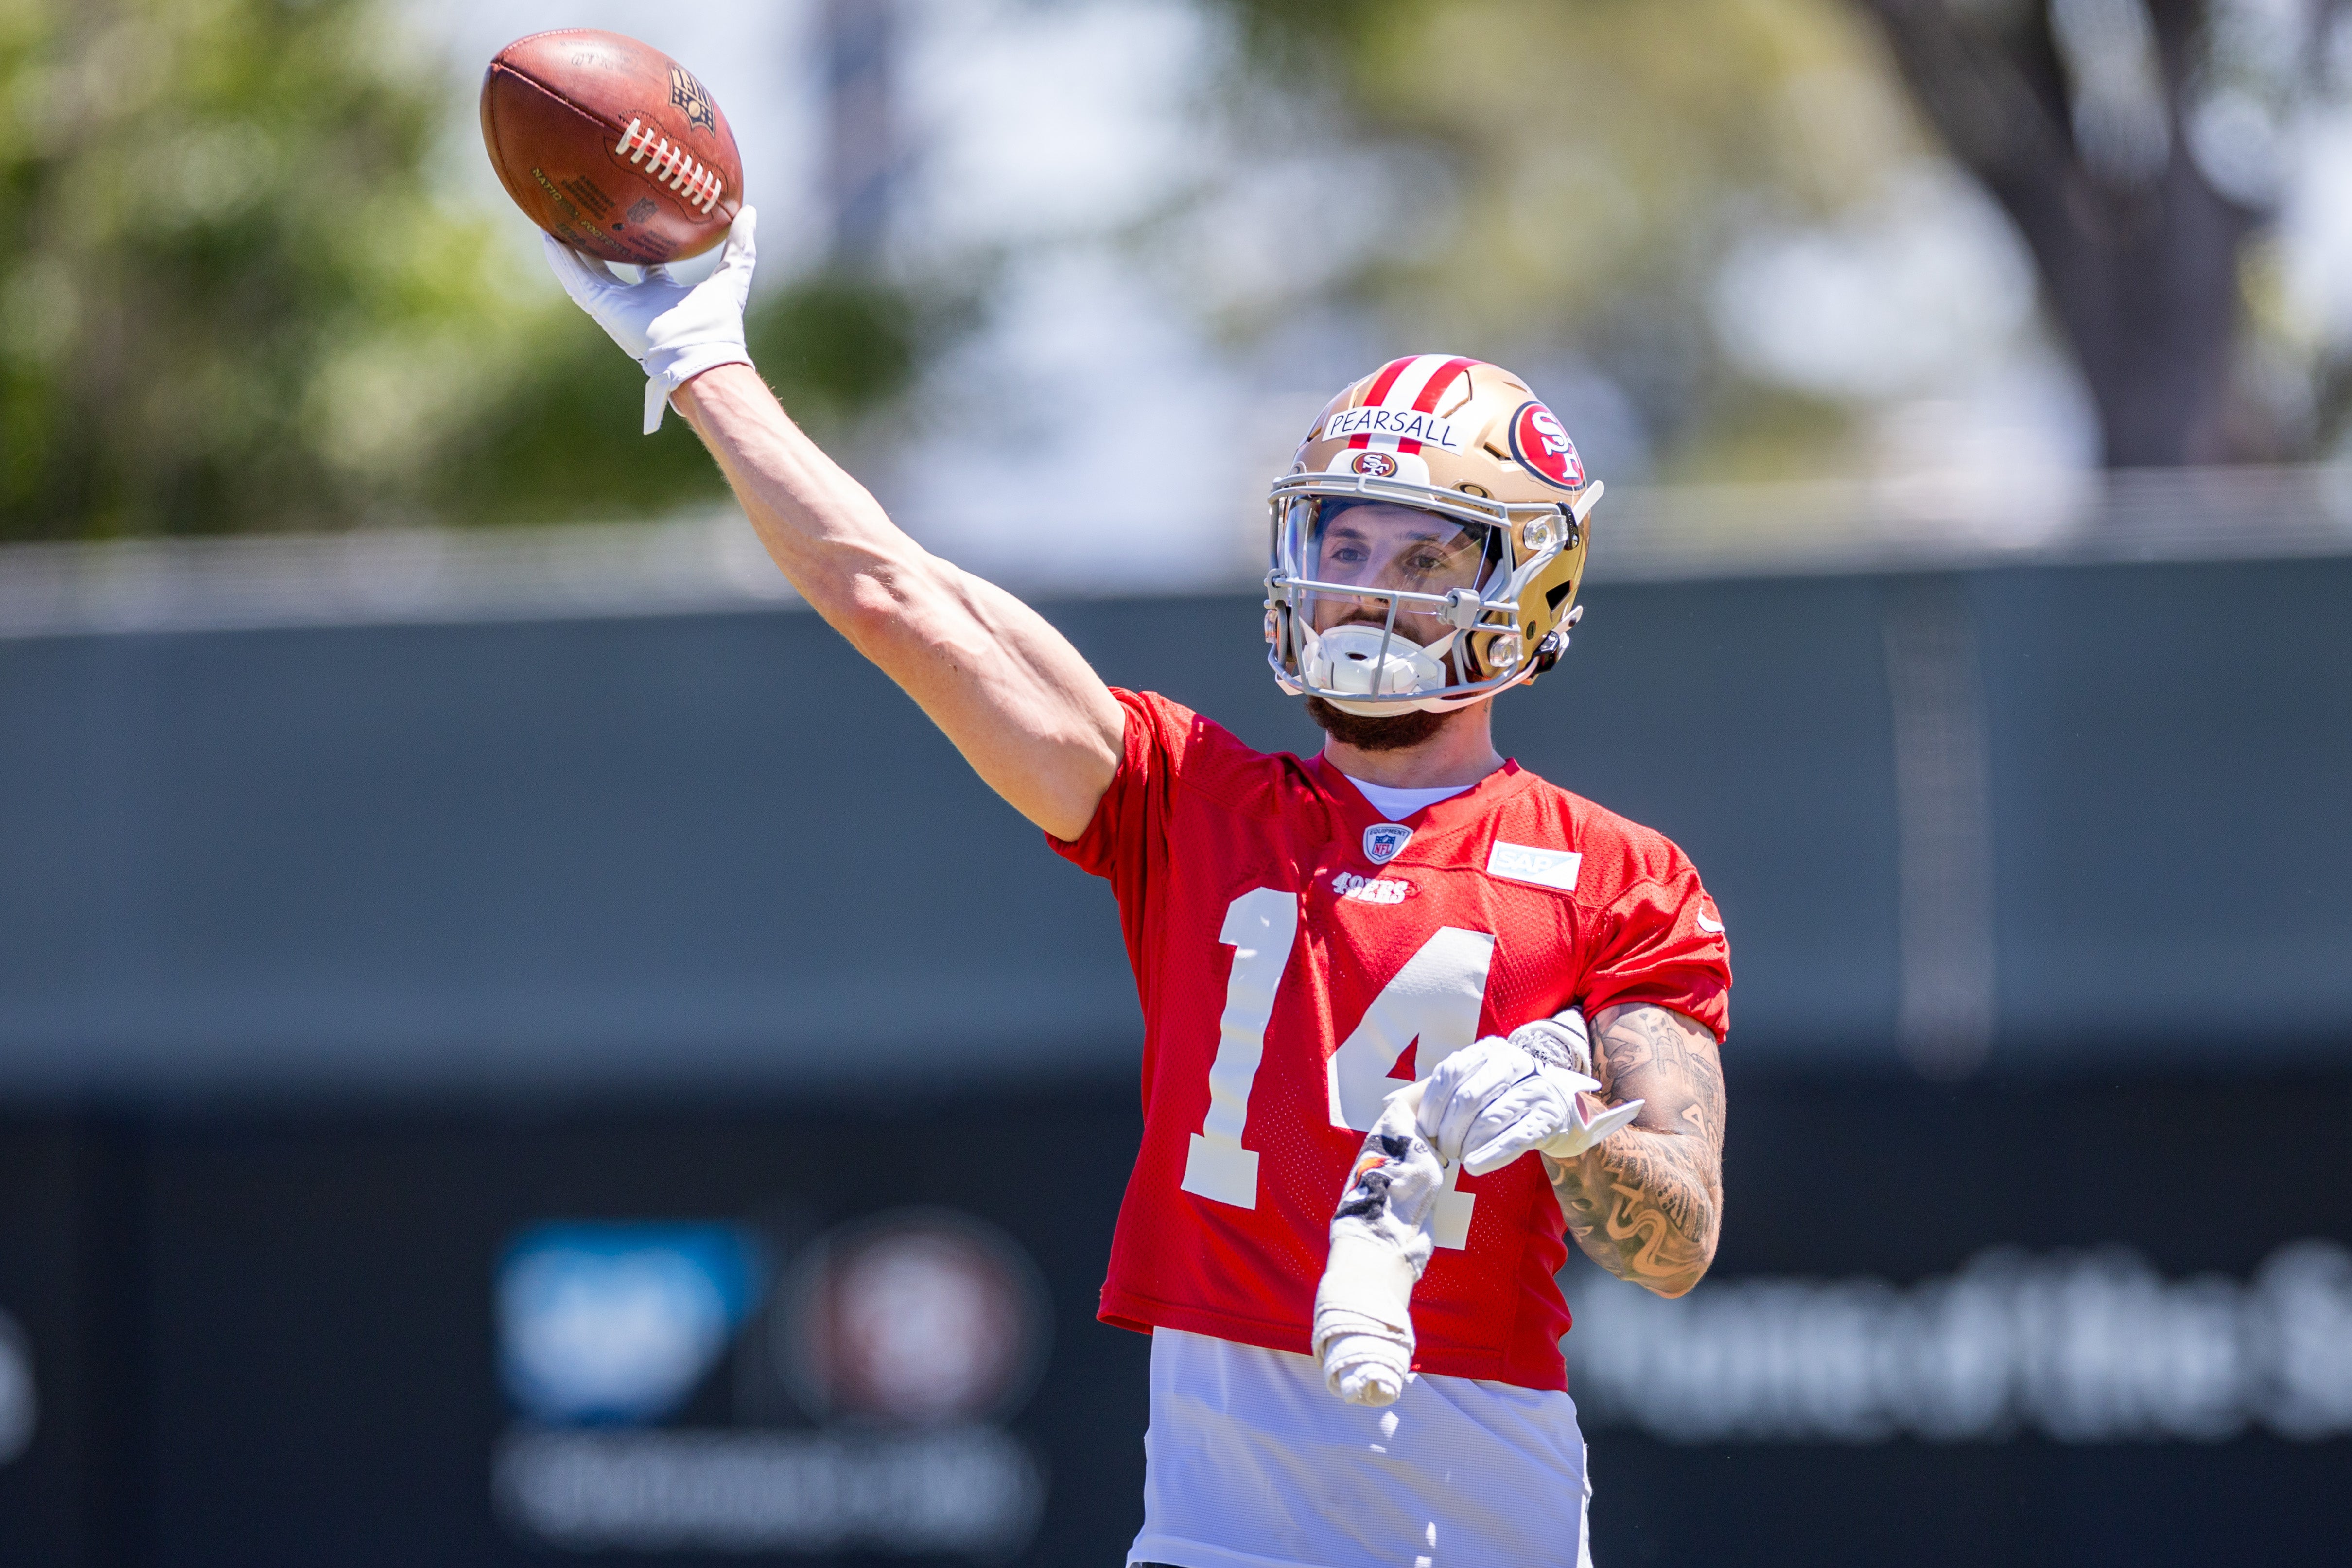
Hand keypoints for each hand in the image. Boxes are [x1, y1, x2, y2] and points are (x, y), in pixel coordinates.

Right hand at [542, 207, 758, 432]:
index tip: (630, 218)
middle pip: (609, 265)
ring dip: (569, 246)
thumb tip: (748, 210)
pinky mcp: (604, 308)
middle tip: (584, 214)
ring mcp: (617, 305)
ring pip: (585, 270)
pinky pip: (576, 279)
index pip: (644, 264)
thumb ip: (741, 244)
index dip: (637, 242)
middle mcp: (635, 300)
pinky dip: (562, 260)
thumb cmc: (717, 325)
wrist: (702, 356)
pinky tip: (548, 237)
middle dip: (596, 241)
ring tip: (553, 218)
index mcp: (661, 294)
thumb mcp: (732, 274)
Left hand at [1418, 1020, 1641, 1175]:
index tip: (1424, 1130)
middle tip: (1442, 1150)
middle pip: (1468, 1098)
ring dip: (1467, 1144)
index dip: (1431, 1105)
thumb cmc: (1506, 1098)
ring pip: (1490, 1119)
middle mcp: (1514, 1062)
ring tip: (1458, 1158)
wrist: (1561, 1109)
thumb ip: (1440, 1090)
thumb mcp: (1477, 1082)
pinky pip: (1515, 1137)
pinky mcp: (1549, 1117)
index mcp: (1489, 1050)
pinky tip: (1475, 1166)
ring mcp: (1535, 1088)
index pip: (1450, 1073)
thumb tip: (1391, 1103)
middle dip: (1448, 1130)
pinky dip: (1491, 1154)